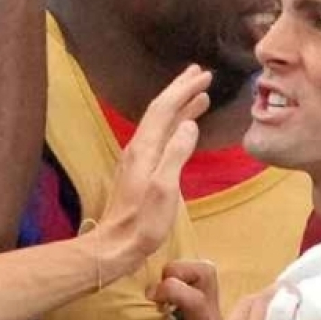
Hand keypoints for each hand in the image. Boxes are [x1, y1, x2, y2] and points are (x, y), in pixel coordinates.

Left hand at [94, 65, 210, 276]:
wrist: (115, 246)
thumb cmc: (142, 223)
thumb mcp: (164, 188)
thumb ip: (176, 154)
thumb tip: (190, 124)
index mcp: (144, 148)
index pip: (165, 109)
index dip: (184, 90)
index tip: (205, 75)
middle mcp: (139, 148)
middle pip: (160, 110)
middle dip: (180, 90)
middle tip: (201, 73)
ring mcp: (138, 159)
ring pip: (161, 123)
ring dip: (180, 106)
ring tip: (198, 94)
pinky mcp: (141, 170)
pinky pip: (161, 136)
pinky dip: (176, 124)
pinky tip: (184, 127)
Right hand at [135, 260, 220, 319]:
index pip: (197, 299)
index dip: (174, 290)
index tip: (151, 297)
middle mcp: (214, 319)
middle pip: (207, 276)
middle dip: (181, 270)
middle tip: (157, 287)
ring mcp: (211, 316)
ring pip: (206, 276)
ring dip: (183, 272)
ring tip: (160, 287)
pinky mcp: (205, 317)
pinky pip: (200, 287)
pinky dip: (183, 281)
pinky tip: (164, 295)